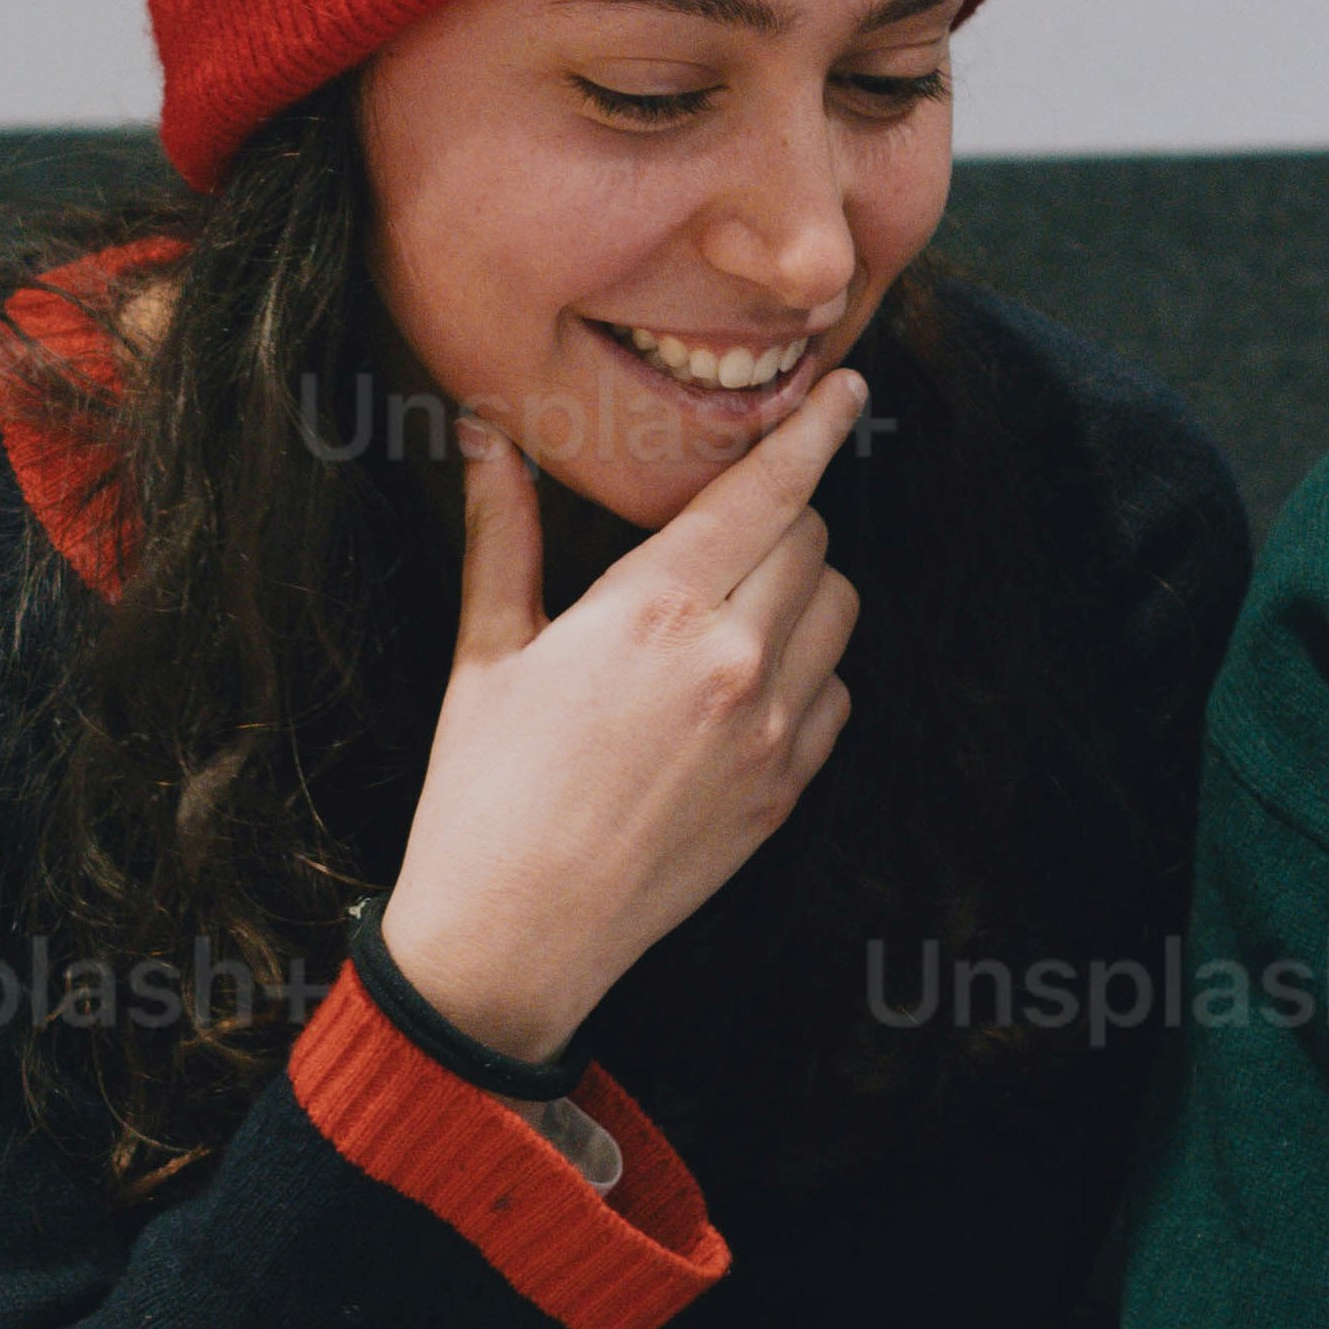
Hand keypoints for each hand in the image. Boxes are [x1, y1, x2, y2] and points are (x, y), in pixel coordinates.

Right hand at [376, 366, 864, 1068]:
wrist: (513, 938)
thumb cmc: (481, 791)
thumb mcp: (485, 650)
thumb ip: (503, 531)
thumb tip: (485, 436)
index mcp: (656, 611)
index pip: (769, 490)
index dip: (816, 428)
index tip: (847, 389)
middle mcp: (734, 662)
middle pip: (812, 539)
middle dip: (777, 515)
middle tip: (723, 527)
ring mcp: (772, 733)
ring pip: (838, 609)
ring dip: (801, 587)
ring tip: (731, 603)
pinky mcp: (785, 791)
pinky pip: (835, 693)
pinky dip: (807, 669)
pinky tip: (740, 684)